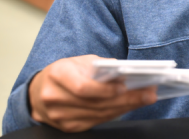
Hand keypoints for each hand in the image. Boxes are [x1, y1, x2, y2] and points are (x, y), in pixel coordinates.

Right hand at [29, 55, 157, 131]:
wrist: (39, 91)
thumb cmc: (65, 72)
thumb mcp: (80, 61)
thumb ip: (100, 66)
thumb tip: (126, 72)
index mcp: (57, 75)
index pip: (83, 87)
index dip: (105, 90)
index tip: (125, 86)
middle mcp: (55, 97)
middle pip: (95, 103)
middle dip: (126, 99)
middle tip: (148, 94)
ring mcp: (59, 116)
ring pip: (98, 115)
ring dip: (125, 107)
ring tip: (144, 99)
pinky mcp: (67, 127)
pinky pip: (96, 122)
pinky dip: (114, 114)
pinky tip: (128, 106)